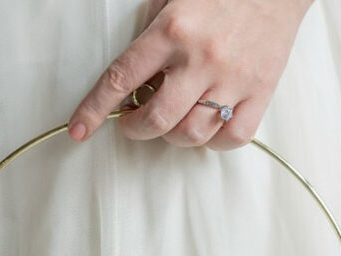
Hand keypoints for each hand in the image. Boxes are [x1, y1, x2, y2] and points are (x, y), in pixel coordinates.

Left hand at [68, 0, 312, 149]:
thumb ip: (150, 36)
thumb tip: (129, 81)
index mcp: (173, 29)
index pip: (121, 78)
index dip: (94, 110)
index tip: (79, 130)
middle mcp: (201, 57)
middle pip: (157, 119)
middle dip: (135, 128)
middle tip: (133, 121)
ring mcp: (234, 79)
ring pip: (191, 135)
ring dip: (173, 135)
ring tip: (174, 117)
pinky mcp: (261, 92)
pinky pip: (231, 138)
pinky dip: (214, 141)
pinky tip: (208, 125)